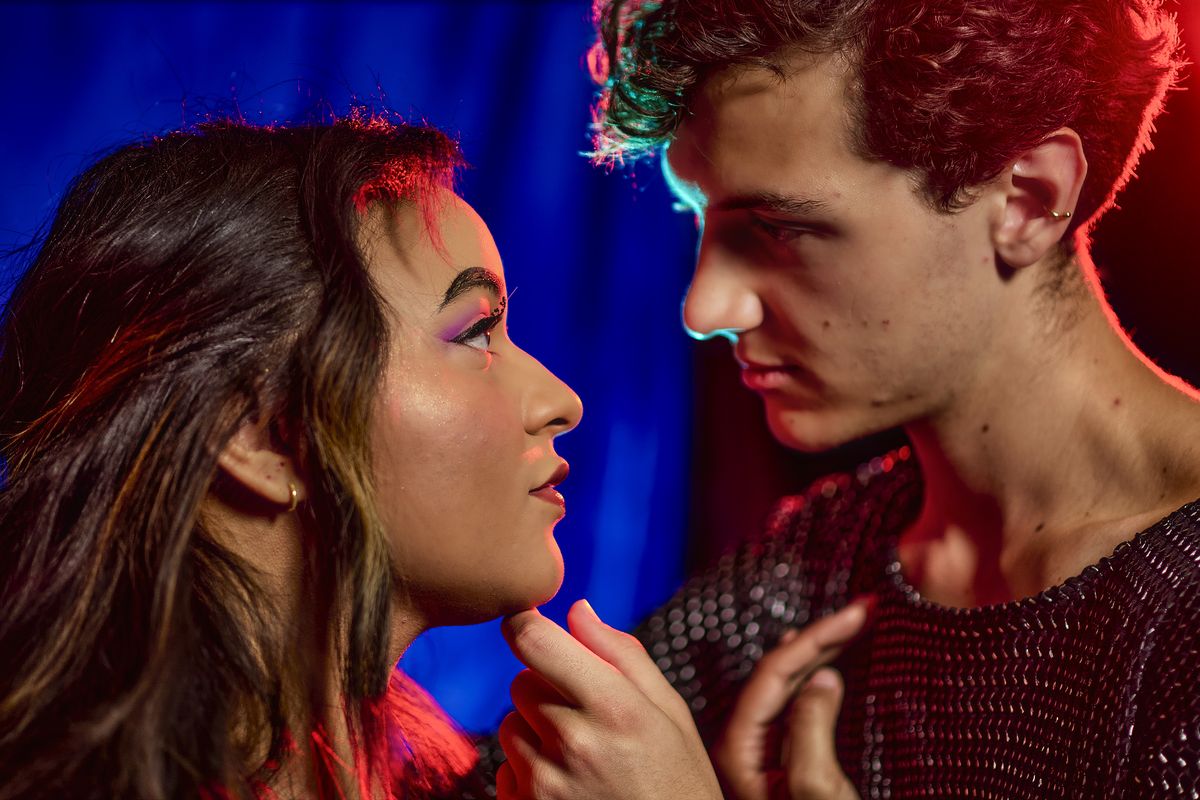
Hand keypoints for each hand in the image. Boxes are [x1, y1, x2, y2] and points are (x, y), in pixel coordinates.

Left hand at [496, 600, 722, 799]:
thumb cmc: (679, 781)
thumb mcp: (670, 713)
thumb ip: (622, 655)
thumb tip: (576, 610)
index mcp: (614, 707)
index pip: (535, 642)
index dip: (523, 623)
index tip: (526, 619)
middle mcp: (574, 742)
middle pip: (521, 682)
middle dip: (546, 688)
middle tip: (585, 715)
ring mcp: (545, 783)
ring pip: (509, 726)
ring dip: (535, 733)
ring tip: (582, 757)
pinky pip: (505, 770)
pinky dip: (527, 772)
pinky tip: (570, 787)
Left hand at [714, 597, 871, 799]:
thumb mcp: (814, 787)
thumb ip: (811, 729)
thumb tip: (824, 677)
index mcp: (739, 746)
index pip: (774, 671)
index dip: (816, 637)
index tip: (857, 614)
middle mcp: (743, 743)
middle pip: (780, 671)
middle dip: (822, 636)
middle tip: (864, 609)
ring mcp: (761, 751)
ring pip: (789, 685)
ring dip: (821, 652)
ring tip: (853, 624)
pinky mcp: (783, 759)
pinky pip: (798, 705)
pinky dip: (817, 677)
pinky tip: (823, 661)